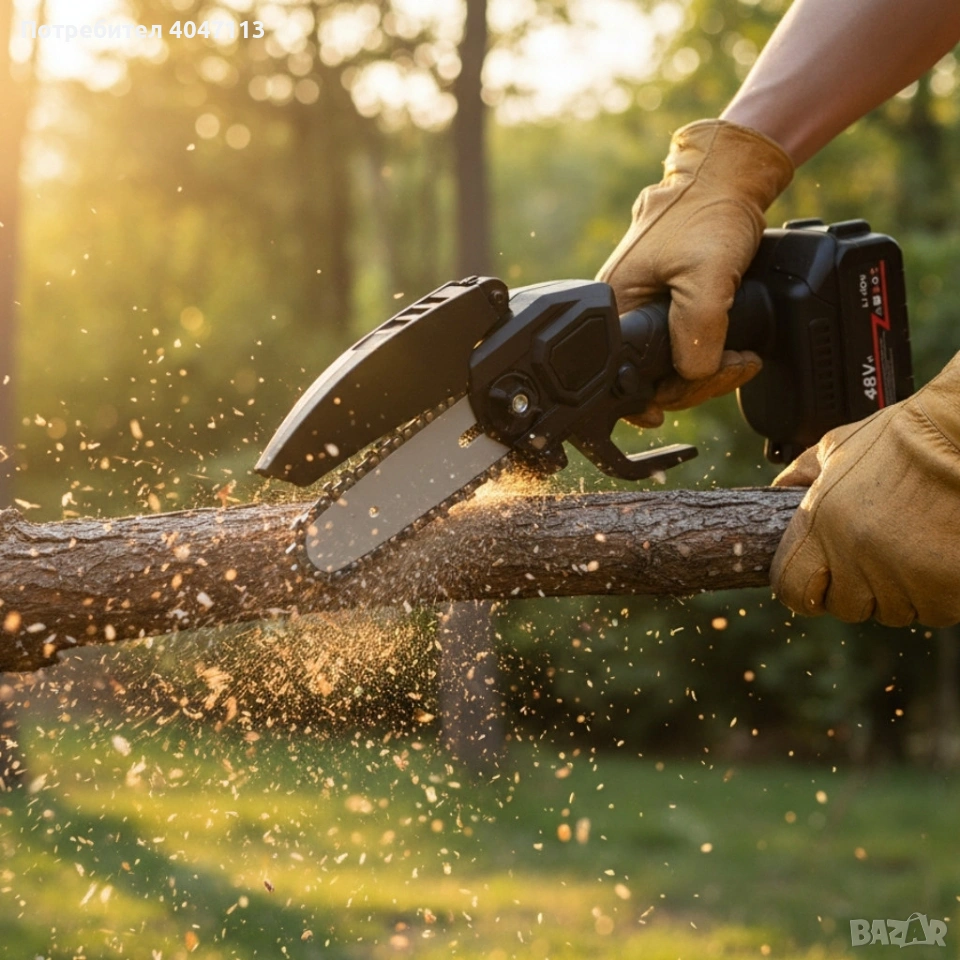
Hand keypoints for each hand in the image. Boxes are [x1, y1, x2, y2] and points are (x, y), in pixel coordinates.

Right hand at [597, 119, 792, 421]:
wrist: (728, 177)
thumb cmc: (708, 213)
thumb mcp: (705, 276)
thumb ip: (695, 331)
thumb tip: (692, 376)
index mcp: (616, 308)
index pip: (634, 377)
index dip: (674, 391)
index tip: (712, 382)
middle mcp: (624, 313)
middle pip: (655, 377)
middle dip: (700, 380)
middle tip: (739, 364)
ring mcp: (645, 310)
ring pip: (671, 366)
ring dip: (709, 370)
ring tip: (743, 358)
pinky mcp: (666, 305)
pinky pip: (682, 346)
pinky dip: (709, 355)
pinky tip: (732, 352)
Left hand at [770, 353, 959, 626]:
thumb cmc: (906, 437)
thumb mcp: (836, 446)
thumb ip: (803, 474)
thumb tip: (782, 488)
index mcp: (821, 524)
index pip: (793, 591)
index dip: (804, 589)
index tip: (819, 578)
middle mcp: (856, 555)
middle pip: (846, 606)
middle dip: (859, 588)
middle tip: (878, 553)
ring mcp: (902, 575)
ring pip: (893, 611)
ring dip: (901, 590)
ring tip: (914, 545)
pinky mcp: (945, 588)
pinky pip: (934, 610)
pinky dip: (938, 592)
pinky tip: (940, 554)